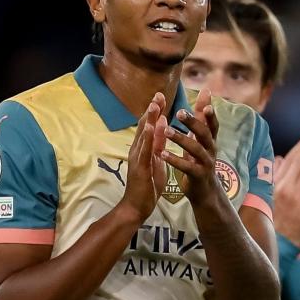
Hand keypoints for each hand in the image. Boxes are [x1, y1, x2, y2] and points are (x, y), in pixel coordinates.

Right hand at [118, 92, 167, 220]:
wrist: (137, 206)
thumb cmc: (147, 185)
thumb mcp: (156, 160)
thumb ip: (158, 144)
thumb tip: (163, 126)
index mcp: (143, 148)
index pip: (149, 126)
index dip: (154, 111)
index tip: (161, 96)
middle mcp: (138, 150)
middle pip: (145, 126)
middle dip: (152, 110)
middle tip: (159, 94)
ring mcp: (137, 158)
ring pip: (144, 136)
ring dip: (149, 120)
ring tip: (155, 105)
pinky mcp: (140, 168)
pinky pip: (144, 151)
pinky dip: (148, 138)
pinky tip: (152, 128)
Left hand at [163, 88, 222, 209]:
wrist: (204, 191)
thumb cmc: (200, 160)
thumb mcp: (201, 138)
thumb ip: (202, 117)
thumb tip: (206, 92)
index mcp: (210, 140)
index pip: (212, 124)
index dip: (211, 115)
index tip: (206, 103)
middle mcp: (211, 150)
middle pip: (204, 134)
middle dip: (193, 123)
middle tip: (180, 112)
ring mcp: (206, 164)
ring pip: (195, 149)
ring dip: (181, 139)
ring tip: (166, 131)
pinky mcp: (198, 176)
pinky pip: (187, 167)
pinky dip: (174, 160)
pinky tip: (162, 154)